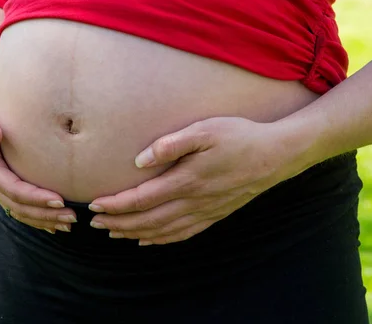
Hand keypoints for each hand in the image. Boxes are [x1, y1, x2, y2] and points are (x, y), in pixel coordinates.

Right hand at [0, 104, 76, 232]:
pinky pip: (19, 208)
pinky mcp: (2, 188)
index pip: (14, 190)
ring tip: (69, 225)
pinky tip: (55, 224)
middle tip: (73, 216)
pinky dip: (37, 218)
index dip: (36, 197)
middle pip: (20, 207)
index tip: (59, 200)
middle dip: (46, 214)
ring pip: (20, 212)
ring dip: (45, 220)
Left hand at [89, 117, 303, 244]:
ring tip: (114, 233)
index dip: (116, 204)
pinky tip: (149, 240)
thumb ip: (170, 144)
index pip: (142, 198)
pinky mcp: (215, 214)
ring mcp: (205, 211)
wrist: (276, 154)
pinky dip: (161, 240)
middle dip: (119, 223)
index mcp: (187, 180)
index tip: (95, 205)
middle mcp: (194, 202)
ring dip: (135, 233)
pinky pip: (183, 234)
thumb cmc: (238, 136)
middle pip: (148, 220)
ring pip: (163, 230)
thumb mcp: (205, 130)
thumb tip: (139, 161)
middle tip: (95, 224)